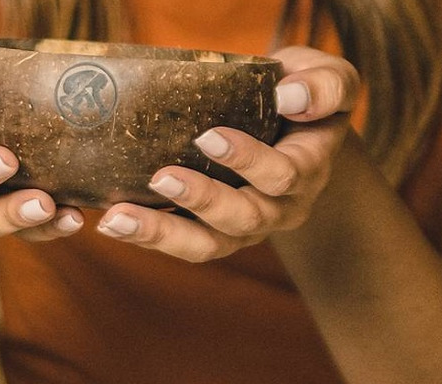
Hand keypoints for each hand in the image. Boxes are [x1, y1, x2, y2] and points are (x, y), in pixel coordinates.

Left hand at [96, 46, 359, 260]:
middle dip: (201, 199)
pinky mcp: (214, 232)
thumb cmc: (306, 95)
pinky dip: (147, 237)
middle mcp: (280, 209)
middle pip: (243, 219)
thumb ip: (325, 86)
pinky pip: (183, 244)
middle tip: (160, 176)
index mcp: (308, 170)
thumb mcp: (331, 80)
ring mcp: (245, 227)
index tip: (208, 136)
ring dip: (161, 233)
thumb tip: (290, 95)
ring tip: (117, 219)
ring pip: (207, 245)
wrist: (297, 128)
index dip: (247, 160)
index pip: (282, 174)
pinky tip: (110, 224)